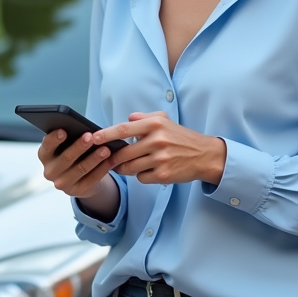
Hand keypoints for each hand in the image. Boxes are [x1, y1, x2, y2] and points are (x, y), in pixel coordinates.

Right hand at [37, 129, 119, 202]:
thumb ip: (70, 138)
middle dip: (79, 147)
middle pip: (65, 158)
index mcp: (45, 156)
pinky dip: (102, 169)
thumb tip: (84, 131)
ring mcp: (62, 183)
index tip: (63, 131)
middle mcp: (50, 171)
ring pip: (80, 169)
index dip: (54, 139)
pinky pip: (91, 179)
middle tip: (90, 137)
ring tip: (105, 149)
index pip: (46, 146)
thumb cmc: (74, 153)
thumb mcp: (68, 145)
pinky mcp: (77, 191)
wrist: (81, 177)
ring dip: (94, 158)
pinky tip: (110, 160)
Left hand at [96, 111, 225, 185]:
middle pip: (123, 153)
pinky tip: (150, 170)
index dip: (105, 135)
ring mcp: (160, 159)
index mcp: (154, 124)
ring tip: (131, 164)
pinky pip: (141, 178)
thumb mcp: (165, 121)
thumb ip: (144, 118)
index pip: (123, 129)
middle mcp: (157, 140)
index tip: (93, 138)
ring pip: (130, 167)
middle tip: (110, 159)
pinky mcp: (164, 174)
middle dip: (113, 158)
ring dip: (126, 168)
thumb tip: (127, 119)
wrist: (205, 155)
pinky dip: (142, 176)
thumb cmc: (181, 137)